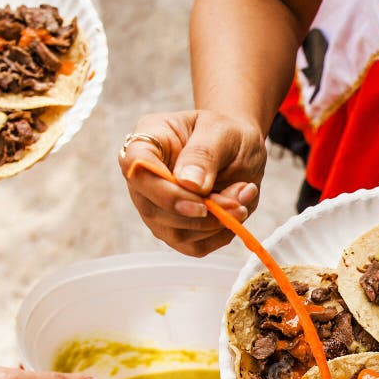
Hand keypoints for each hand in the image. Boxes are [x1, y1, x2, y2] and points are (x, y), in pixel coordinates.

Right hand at [119, 109, 266, 255]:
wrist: (237, 149)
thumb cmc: (225, 134)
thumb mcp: (222, 131)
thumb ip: (205, 154)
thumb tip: (190, 184)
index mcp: (147, 142)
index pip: (137, 170)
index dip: (165, 193)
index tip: (201, 203)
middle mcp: (144, 180)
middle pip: (154, 211)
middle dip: (201, 215)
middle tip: (238, 201)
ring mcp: (156, 209)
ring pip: (175, 234)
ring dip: (215, 225)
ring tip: (242, 200)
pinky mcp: (175, 230)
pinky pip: (193, 247)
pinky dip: (220, 236)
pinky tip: (235, 214)